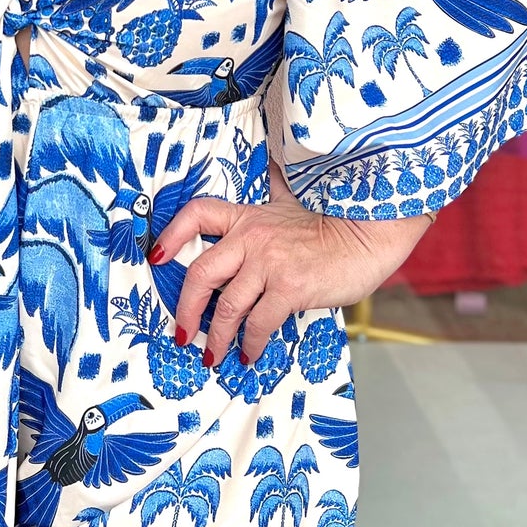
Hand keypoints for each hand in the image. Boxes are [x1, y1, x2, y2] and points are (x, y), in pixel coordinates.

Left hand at [150, 159, 432, 366]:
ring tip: (214, 353)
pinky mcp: (290, 287)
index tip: (156, 257)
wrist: (370, 232)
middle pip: (200, 272)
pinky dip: (250, 344)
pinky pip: (258, 323)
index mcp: (248, 217)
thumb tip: (269, 172)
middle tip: (183, 331)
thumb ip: (274, 195)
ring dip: (216, 336)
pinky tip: (250, 354)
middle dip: (185, 308)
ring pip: (227, 306)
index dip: (171, 235)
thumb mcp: (294, 203)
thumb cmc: (335, 223)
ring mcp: (269, 263)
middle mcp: (252, 237)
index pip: (197, 215)